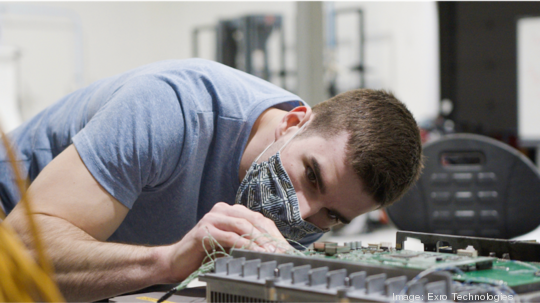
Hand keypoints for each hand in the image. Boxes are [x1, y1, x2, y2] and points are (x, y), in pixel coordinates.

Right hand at [161, 203, 292, 282]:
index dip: (273, 233)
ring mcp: (212, 219)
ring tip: (270, 253)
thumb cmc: (204, 255)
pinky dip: (243, 245)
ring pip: (243, 226)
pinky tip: (252, 253)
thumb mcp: (231, 246)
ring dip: (259, 241)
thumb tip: (273, 250)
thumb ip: (247, 242)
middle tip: (281, 251)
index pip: (258, 219)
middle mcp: (222, 211)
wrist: (176, 262)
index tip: (285, 248)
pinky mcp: (204, 231)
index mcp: (230, 211)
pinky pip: (229, 237)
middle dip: (270, 237)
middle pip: (253, 220)